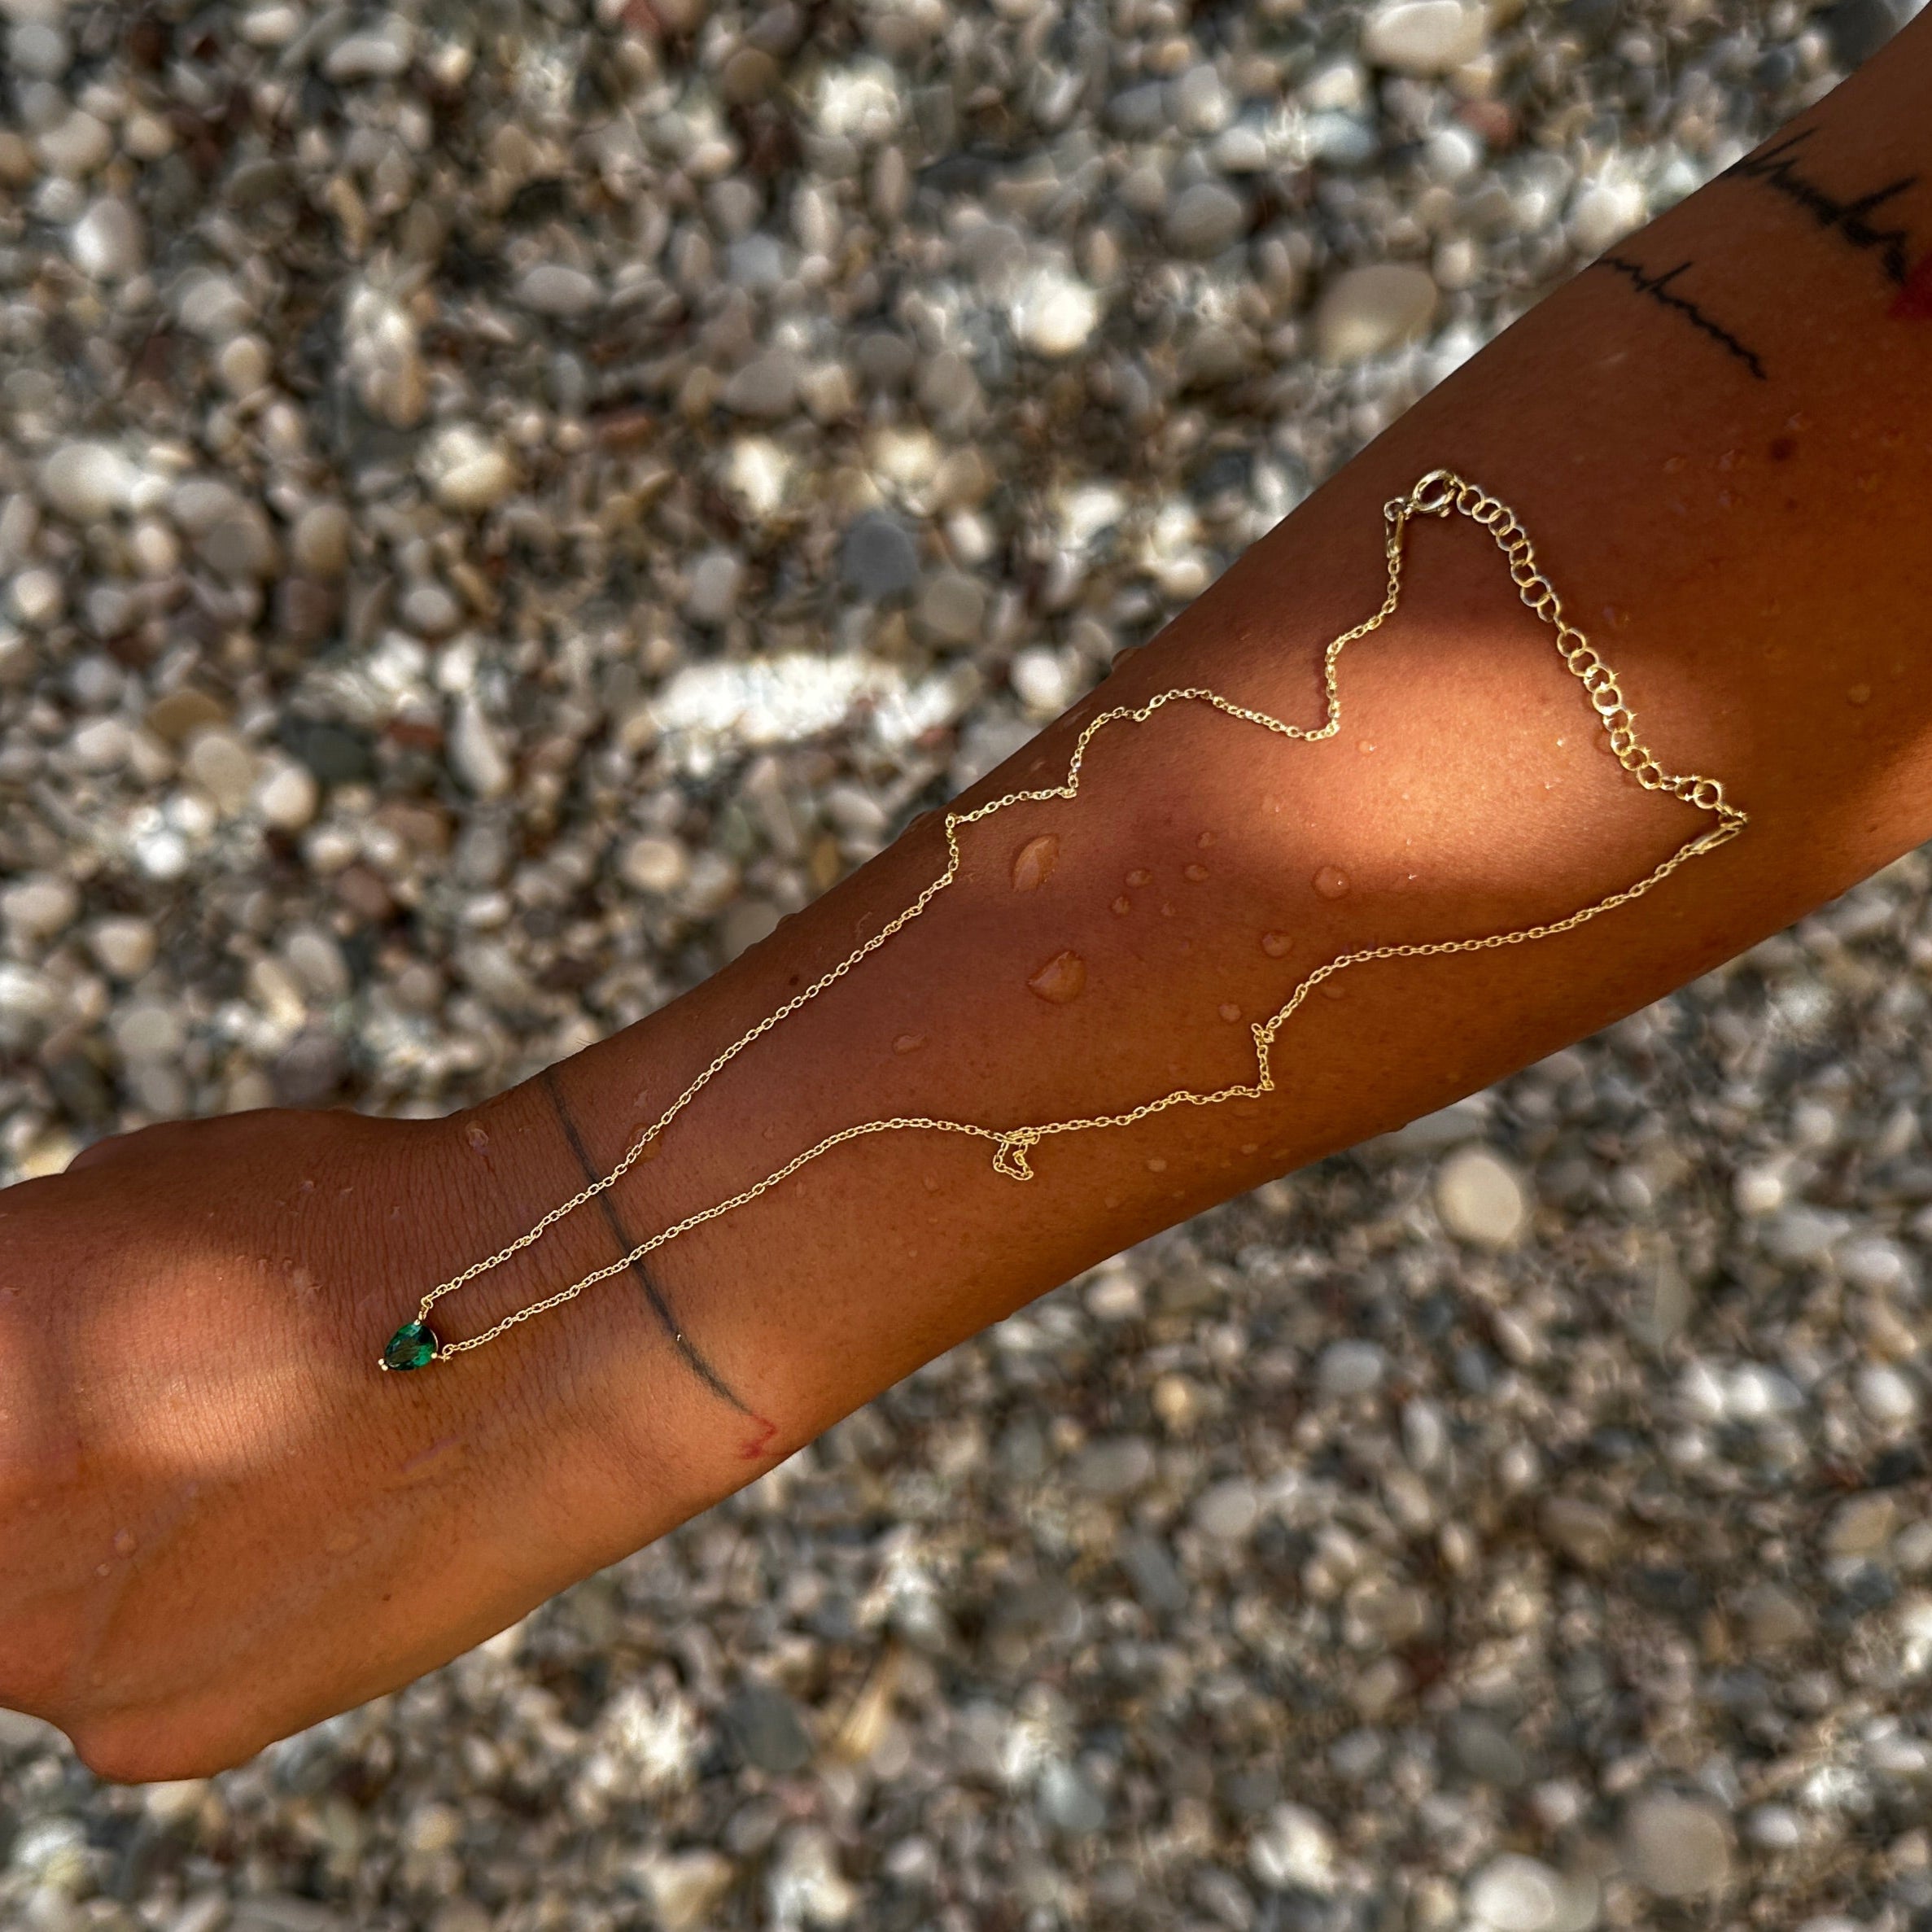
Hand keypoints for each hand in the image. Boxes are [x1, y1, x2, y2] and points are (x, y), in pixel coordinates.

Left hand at [0, 1104, 668, 1779]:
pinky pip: (125, 1683)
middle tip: (175, 1418)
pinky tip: (293, 1547)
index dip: (29, 1384)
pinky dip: (186, 1626)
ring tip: (254, 1472)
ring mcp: (44, 1646)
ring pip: (32, 1612)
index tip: (86, 1377)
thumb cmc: (363, 1225)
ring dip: (105, 1555)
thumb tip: (25, 1339)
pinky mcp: (148, 1730)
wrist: (547, 1324)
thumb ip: (37, 1278)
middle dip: (52, 1471)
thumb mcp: (142, 1187)